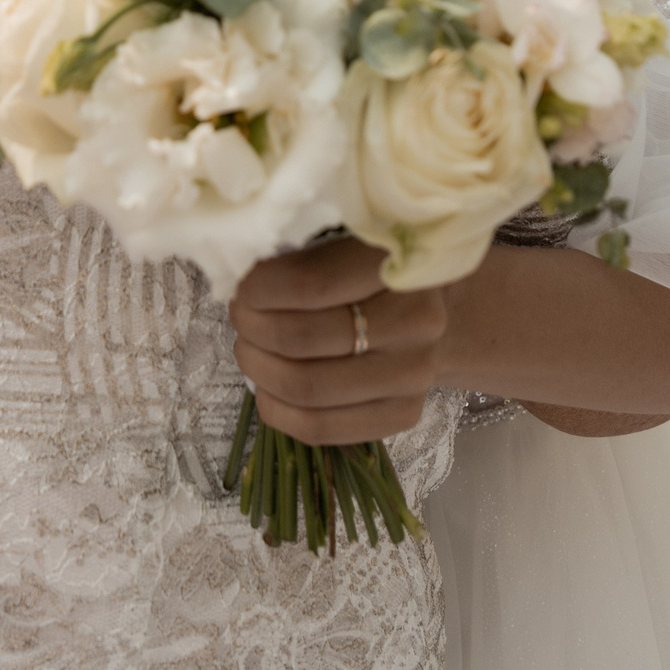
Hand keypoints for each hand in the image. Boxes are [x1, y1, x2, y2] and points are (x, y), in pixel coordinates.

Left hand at [228, 238, 446, 446]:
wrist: (431, 314)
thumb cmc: (374, 273)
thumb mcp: (349, 242)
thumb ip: (305, 255)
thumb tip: (238, 278)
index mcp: (399, 261)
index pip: (310, 284)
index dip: (259, 289)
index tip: (241, 288)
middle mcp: (417, 320)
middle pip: (300, 338)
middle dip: (252, 329)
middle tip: (241, 317)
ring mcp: (414, 372)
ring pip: (306, 387)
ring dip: (258, 369)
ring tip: (250, 349)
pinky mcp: (404, 414)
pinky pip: (320, 427)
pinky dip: (277, 410)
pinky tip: (267, 389)